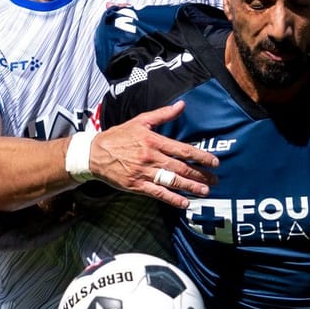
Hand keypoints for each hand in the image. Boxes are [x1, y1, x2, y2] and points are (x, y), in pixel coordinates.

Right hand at [89, 101, 218, 208]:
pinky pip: (158, 193)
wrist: (94, 154)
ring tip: (205, 191)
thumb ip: (163, 114)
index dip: (200, 156)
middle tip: (215, 180)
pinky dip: (172, 199)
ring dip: (191, 187)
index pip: (183, 149)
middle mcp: (150, 157)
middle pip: (181, 167)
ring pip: (172, 181)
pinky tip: (185, 203)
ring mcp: (143, 173)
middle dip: (200, 175)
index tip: (214, 162)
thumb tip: (182, 105)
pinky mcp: (136, 185)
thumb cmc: (118, 136)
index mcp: (153, 140)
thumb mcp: (140, 121)